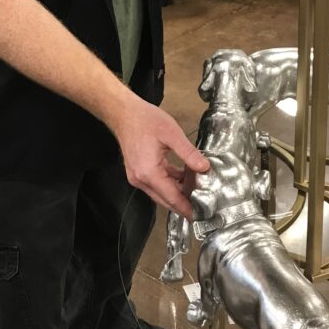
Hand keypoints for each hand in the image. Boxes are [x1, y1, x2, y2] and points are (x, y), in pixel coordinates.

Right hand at [113, 98, 208, 219]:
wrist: (123, 113)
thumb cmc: (146, 120)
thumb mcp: (172, 134)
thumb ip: (189, 153)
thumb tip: (205, 168)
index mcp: (149, 174)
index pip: (172, 198)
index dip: (187, 207)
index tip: (201, 215)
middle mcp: (141, 180)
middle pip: (166, 199)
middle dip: (185, 202)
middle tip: (204, 204)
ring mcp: (138, 177)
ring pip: (162, 192)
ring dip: (178, 191)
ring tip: (198, 188)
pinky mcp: (138, 171)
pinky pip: (157, 183)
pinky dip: (170, 182)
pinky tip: (184, 175)